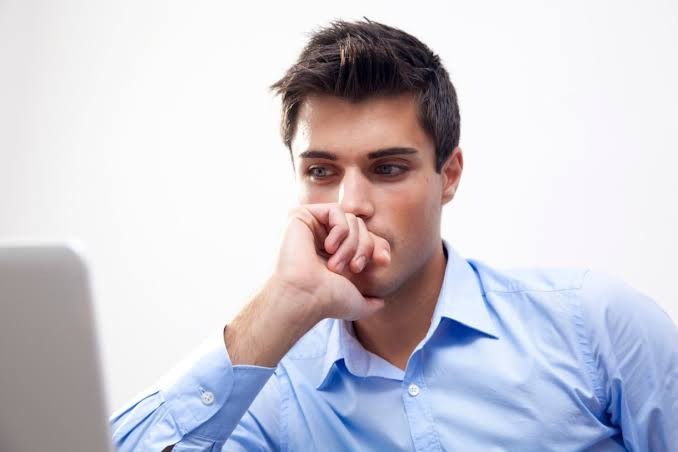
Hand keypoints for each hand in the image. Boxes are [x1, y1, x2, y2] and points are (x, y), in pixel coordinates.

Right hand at [224, 203, 389, 365]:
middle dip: (364, 247)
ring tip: (336, 264)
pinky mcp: (302, 215)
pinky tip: (329, 247)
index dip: (378, 246)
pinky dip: (340, 229)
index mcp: (333, 254)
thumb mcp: (356, 303)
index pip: (364, 238)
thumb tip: (380, 303)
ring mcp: (311, 226)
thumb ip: (369, 303)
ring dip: (350, 243)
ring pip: (350, 219)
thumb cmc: (327, 302)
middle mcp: (321, 239)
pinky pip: (336, 211)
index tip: (383, 262)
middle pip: (360, 227)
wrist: (305, 297)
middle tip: (354, 268)